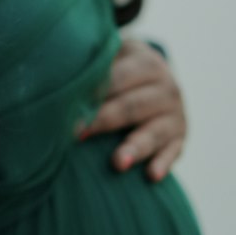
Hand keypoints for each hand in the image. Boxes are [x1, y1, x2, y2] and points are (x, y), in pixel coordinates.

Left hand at [76, 37, 186, 181]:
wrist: (161, 79)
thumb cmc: (123, 71)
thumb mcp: (116, 58)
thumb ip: (96, 65)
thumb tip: (56, 72)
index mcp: (147, 64)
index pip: (118, 78)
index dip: (92, 93)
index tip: (67, 109)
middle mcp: (166, 89)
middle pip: (132, 106)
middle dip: (103, 121)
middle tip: (78, 135)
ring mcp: (175, 116)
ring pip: (154, 132)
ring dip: (135, 147)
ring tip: (118, 163)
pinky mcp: (179, 139)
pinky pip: (173, 152)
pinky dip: (163, 164)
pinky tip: (151, 176)